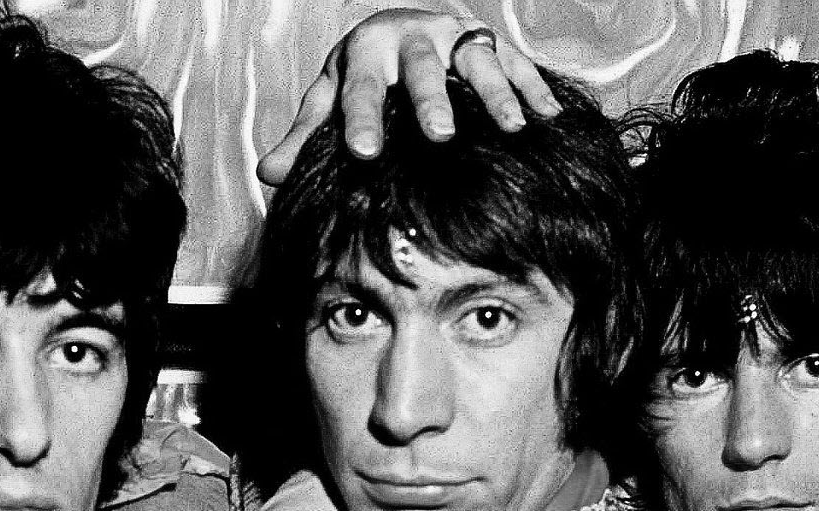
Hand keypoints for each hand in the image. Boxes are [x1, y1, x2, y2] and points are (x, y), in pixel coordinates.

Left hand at [257, 7, 562, 184]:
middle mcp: (414, 37)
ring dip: (496, 93)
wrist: (403, 28)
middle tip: (439, 135)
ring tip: (511, 128)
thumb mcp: (331, 97)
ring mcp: (457, 36)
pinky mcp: (492, 42)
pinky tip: (549, 118)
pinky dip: (534, 89)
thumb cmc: (364, 74)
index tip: (365, 153)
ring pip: (477, 61)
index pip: (361, 89)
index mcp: (367, 51)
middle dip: (431, 100)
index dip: (363, 120)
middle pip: (422, 69)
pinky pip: (518, 62)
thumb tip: (269, 175)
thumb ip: (304, 136)